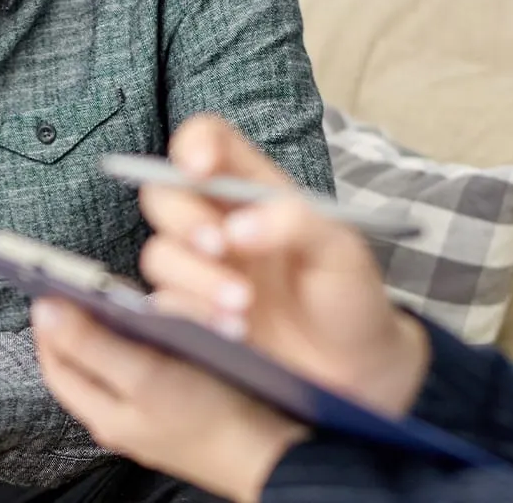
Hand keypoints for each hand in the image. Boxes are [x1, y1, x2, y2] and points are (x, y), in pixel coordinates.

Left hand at [32, 298, 304, 502]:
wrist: (275, 453)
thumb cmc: (215, 420)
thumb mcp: (146, 377)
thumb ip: (91, 345)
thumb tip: (45, 311)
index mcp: (103, 414)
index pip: (55, 360)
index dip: (50, 320)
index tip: (51, 281)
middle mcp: (122, 416)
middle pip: (84, 359)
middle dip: (81, 319)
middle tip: (87, 283)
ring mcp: (151, 411)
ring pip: (119, 359)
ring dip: (118, 326)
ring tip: (124, 298)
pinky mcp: (180, 403)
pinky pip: (152, 363)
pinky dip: (151, 339)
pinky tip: (166, 323)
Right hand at [141, 114, 430, 416]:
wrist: (354, 370)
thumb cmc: (349, 296)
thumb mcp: (341, 252)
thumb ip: (298, 223)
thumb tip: (238, 228)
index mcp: (254, 190)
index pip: (209, 142)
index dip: (194, 144)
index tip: (199, 169)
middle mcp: (218, 223)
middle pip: (164, 194)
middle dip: (185, 220)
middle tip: (220, 248)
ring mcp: (202, 271)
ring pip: (159, 254)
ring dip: (195, 277)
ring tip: (243, 307)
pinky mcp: (192, 315)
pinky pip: (163, 306)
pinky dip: (193, 315)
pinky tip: (233, 332)